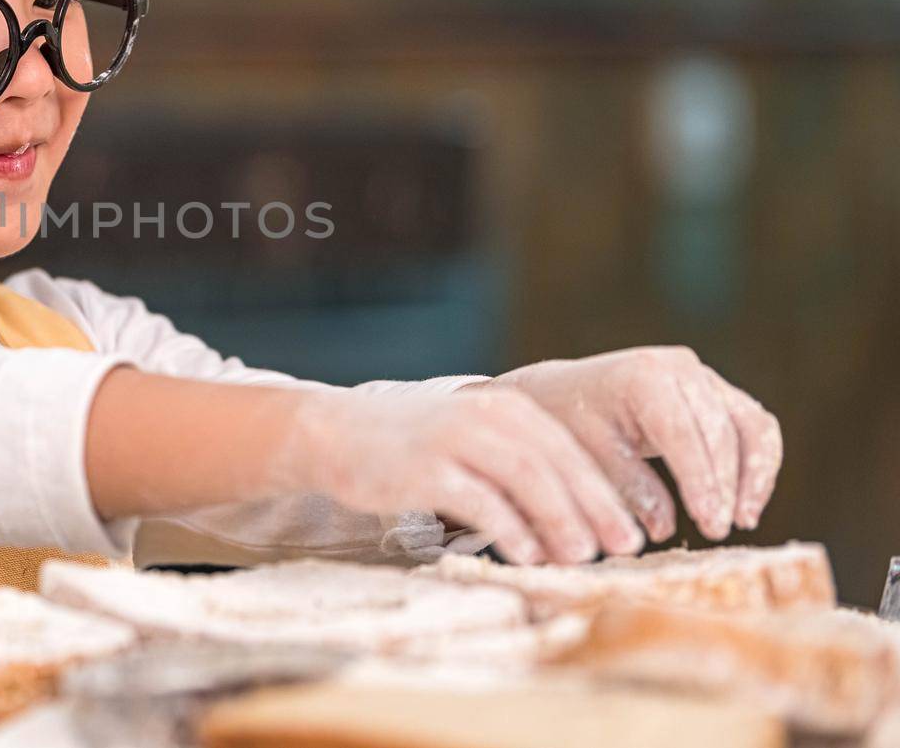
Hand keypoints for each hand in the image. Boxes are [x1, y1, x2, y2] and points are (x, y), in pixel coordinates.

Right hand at [280, 384, 644, 565]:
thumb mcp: (469, 442)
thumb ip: (515, 468)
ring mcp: (454, 439)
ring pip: (526, 479)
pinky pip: (481, 501)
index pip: (569, 450)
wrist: (333, 432)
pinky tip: (528, 555)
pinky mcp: (424, 469)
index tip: (631, 531)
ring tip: (582, 556)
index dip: (605, 492)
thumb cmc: (407, 446)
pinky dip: (511, 530)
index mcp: (504, 407)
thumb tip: (573, 522)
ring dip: (560, 521)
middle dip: (595, 509)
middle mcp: (484, 415)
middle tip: (621, 548)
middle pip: (555, 464)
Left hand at [496, 346, 782, 542]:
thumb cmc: (571, 423)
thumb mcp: (589, 454)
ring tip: (742, 521)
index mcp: (643, 376)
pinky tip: (746, 503)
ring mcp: (704, 376)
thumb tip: (666, 529)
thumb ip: (629, 487)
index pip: (683, 433)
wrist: (565, 391)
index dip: (701, 482)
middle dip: (726, 485)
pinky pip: (753, 426)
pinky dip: (759, 464)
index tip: (711, 524)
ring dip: (754, 476)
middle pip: (722, 430)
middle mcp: (680, 367)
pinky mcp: (718, 391)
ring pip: (750, 425)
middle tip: (719, 530)